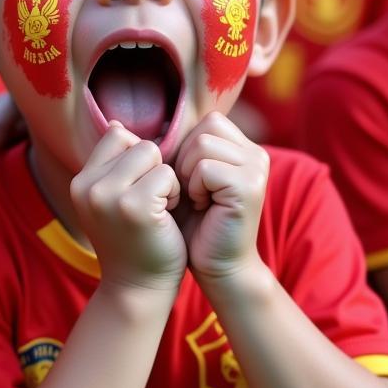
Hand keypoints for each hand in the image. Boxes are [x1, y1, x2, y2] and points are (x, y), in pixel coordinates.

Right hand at [70, 122, 185, 290]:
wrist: (138, 287)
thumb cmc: (134, 240)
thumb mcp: (113, 199)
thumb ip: (114, 166)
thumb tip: (118, 124)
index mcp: (80, 182)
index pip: (116, 136)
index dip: (138, 158)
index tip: (140, 189)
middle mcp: (87, 186)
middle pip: (136, 142)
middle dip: (154, 167)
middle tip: (151, 202)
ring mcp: (107, 196)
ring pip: (152, 153)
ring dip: (165, 179)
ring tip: (158, 208)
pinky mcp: (134, 207)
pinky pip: (167, 175)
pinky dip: (174, 193)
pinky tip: (165, 217)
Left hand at [173, 111, 267, 284]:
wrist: (217, 266)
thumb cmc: (192, 225)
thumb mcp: (181, 180)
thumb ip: (175, 150)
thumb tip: (131, 126)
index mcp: (242, 149)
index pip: (207, 121)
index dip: (185, 148)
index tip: (185, 180)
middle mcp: (255, 154)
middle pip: (205, 128)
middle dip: (185, 159)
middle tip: (190, 191)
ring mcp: (256, 168)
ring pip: (203, 145)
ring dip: (188, 174)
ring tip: (196, 198)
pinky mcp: (249, 186)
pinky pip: (206, 168)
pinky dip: (194, 188)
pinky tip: (202, 206)